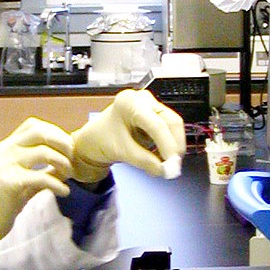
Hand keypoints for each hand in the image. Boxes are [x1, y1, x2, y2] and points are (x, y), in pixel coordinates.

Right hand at [0, 118, 73, 253]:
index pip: (33, 125)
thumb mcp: (24, 177)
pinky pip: (42, 177)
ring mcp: (6, 165)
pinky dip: (58, 184)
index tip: (67, 148)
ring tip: (69, 174)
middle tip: (73, 157)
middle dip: (62, 142)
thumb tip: (69, 160)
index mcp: (6, 146)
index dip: (55, 132)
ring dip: (63, 162)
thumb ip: (42, 167)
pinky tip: (64, 191)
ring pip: (43, 152)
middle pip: (40, 132)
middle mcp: (4, 151)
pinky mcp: (10, 183)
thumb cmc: (6, 200)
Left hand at [70, 89, 185, 183]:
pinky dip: (168, 146)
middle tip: (173, 167)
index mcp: (130, 103)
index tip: (172, 164)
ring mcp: (151, 106)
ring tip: (165, 165)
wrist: (95, 139)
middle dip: (174, 146)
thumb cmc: (102, 139)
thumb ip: (144, 161)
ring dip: (173, 147)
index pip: (157, 124)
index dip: (168, 145)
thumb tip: (165, 170)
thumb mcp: (121, 151)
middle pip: (171, 122)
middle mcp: (143, 100)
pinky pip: (170, 130)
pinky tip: (160, 157)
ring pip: (173, 126)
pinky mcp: (156, 115)